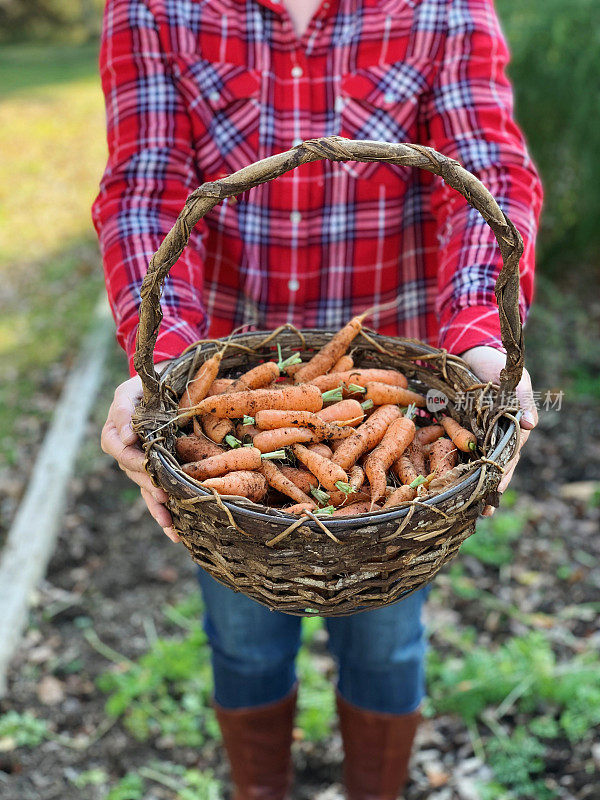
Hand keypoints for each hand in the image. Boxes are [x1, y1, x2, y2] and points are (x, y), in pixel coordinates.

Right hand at [100, 362, 179, 541]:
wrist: (164, 388)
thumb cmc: (144, 387)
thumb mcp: (131, 390)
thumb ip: (124, 409)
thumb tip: (125, 435)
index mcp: (115, 434)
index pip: (119, 450)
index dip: (132, 459)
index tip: (146, 464)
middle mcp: (126, 454)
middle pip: (135, 474)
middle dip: (149, 486)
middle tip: (164, 496)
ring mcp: (141, 467)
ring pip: (146, 491)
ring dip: (158, 509)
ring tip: (170, 526)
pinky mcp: (157, 475)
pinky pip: (158, 496)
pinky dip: (166, 514)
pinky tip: (175, 532)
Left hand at [460, 346, 536, 515]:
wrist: (471, 352)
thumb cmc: (497, 366)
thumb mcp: (514, 380)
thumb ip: (522, 401)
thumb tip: (530, 425)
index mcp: (511, 427)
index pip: (510, 456)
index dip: (503, 474)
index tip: (496, 490)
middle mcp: (495, 435)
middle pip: (493, 467)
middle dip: (488, 488)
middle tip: (482, 511)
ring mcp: (477, 434)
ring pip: (477, 464)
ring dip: (472, 484)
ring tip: (467, 508)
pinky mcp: (458, 429)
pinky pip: (457, 451)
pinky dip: (455, 467)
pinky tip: (449, 484)